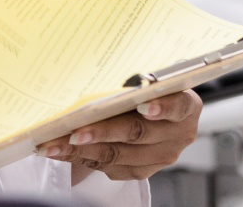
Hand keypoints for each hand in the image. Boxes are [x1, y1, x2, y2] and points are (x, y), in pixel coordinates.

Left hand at [36, 89, 201, 181]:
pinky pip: (109, 167)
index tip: (142, 106)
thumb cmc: (148, 88)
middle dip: (103, 132)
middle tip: (75, 131)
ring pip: (118, 155)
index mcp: (187, 106)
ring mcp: (160, 157)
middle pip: (138, 133)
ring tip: (55, 144)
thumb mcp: (150, 79)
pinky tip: (61, 151)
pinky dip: (82, 158)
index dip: (162, 107)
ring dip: (82, 150)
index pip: (179, 106)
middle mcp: (178, 135)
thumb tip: (93, 72)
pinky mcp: (141, 171)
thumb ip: (136, 81)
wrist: (158, 112)